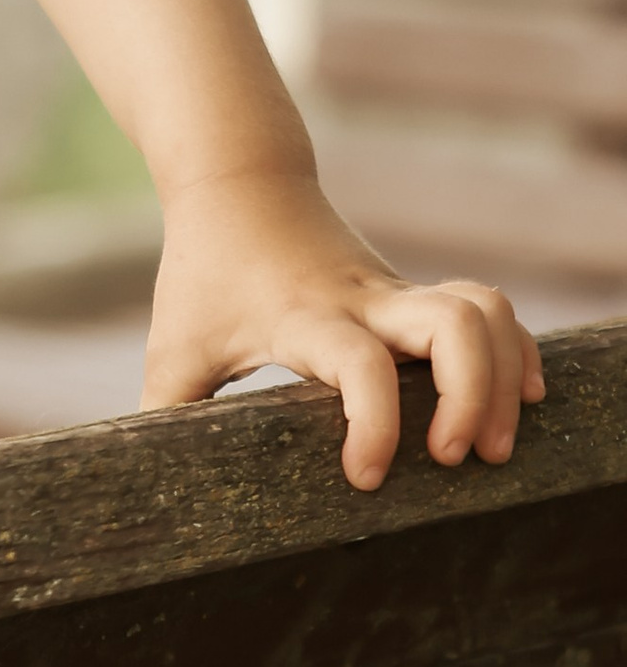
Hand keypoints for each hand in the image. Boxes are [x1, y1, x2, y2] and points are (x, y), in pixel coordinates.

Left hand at [145, 165, 543, 489]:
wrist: (238, 176)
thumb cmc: (204, 267)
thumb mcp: (175, 341)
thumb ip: (163, 413)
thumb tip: (145, 490)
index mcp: (304, 317)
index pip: (359, 365)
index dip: (374, 424)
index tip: (363, 477)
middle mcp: (363, 301)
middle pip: (453, 325)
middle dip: (471, 397)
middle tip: (452, 459)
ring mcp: (397, 295)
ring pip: (484, 310)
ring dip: (502, 378)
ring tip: (490, 445)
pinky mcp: (415, 295)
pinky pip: (490, 308)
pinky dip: (516, 351)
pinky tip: (521, 397)